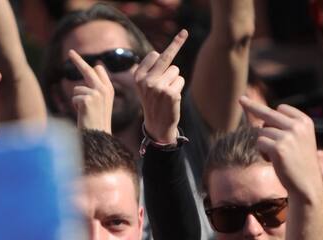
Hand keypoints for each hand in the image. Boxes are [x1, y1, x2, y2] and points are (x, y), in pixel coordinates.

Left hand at [68, 50, 113, 133]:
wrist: (98, 136)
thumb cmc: (96, 121)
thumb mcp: (99, 103)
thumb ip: (96, 88)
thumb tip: (92, 70)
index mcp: (108, 89)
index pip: (98, 70)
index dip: (86, 64)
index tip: (76, 55)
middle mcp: (104, 89)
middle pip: (88, 70)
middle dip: (77, 60)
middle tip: (70, 52)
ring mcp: (97, 93)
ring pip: (77, 89)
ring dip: (77, 100)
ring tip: (84, 111)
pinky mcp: (88, 99)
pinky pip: (74, 98)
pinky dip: (75, 106)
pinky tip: (83, 114)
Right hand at [134, 29, 186, 143]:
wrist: (156, 125)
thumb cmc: (153, 101)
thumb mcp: (145, 85)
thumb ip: (151, 69)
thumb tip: (162, 53)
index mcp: (137, 77)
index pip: (153, 55)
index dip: (163, 52)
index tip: (174, 39)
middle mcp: (146, 81)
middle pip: (165, 58)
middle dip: (177, 43)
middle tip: (184, 32)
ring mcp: (158, 87)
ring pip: (175, 70)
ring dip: (174, 79)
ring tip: (166, 92)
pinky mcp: (171, 93)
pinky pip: (180, 80)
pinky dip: (179, 87)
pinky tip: (171, 98)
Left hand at [239, 97, 322, 200]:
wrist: (307, 185)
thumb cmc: (298, 162)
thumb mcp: (297, 139)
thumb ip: (283, 126)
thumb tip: (259, 112)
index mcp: (305, 121)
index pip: (282, 108)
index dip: (272, 116)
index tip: (257, 105)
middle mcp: (297, 126)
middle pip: (268, 114)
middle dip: (252, 106)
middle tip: (240, 98)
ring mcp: (288, 136)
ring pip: (262, 131)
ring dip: (264, 143)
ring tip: (277, 156)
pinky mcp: (278, 148)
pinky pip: (259, 142)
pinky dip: (262, 152)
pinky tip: (273, 160)